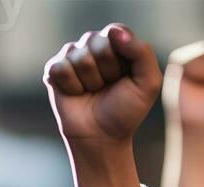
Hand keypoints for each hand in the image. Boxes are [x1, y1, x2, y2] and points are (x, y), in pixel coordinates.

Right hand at [45, 23, 160, 149]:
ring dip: (90, 81)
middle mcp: (94, 46)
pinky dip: (71, 87)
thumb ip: (142, 52)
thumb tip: (114, 32)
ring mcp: (73, 56)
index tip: (124, 77)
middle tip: (107, 87)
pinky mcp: (54, 70)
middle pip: (96, 41)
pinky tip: (76, 94)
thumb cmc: (126, 111)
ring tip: (92, 92)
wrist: (102, 138)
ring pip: (79, 56)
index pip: (116, 32)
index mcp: (118, 44)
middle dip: (106, 70)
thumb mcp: (148, 83)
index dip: (121, 58)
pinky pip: (61, 68)